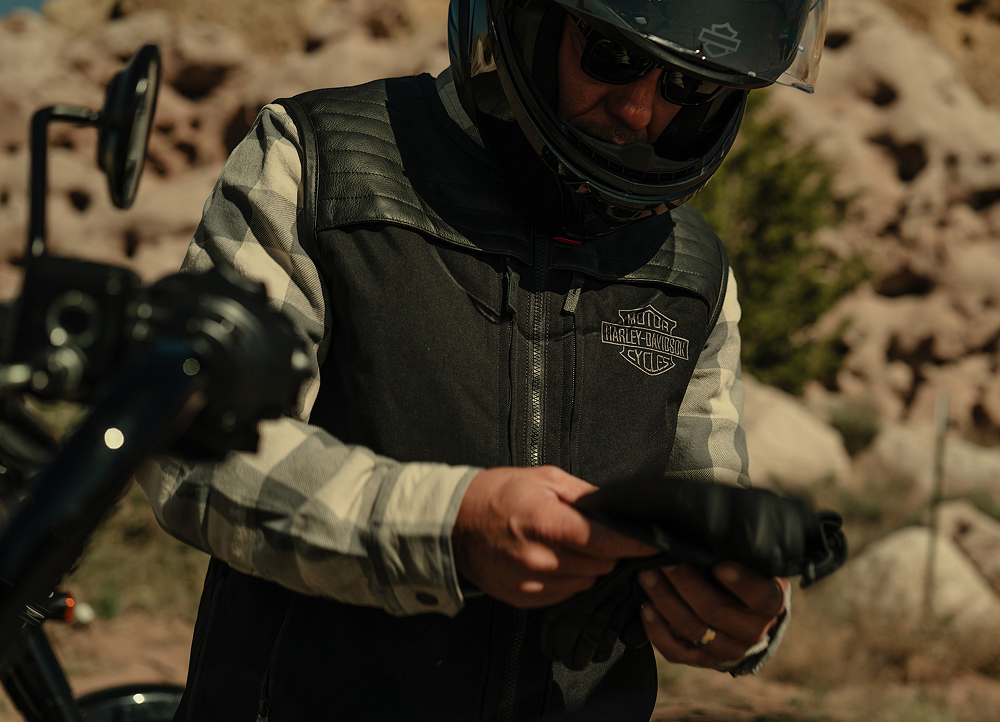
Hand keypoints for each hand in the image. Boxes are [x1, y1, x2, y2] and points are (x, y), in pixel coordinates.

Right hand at [452, 466, 656, 607]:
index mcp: (547, 522)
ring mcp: (531, 583)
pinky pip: (566, 593)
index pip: (607, 542)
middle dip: (606, 550)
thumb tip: (618, 507)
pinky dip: (569, 578)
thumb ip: (584, 494)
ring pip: (586, 581)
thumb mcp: (542, 479)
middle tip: (595, 532)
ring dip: (587, 566)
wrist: (452, 525)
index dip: (635, 543)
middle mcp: (541, 559)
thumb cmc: (498, 494)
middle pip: (601, 564)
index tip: (654, 541)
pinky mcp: (525, 599)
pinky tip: (553, 559)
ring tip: (568, 544)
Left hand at [637, 562, 787, 666]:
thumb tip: (716, 525)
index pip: (761, 596)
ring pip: (692, 629)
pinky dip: (657, 631)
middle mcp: (753, 632)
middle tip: (664, 560)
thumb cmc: (748, 573)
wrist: (750, 614)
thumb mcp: (755, 560)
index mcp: (770, 604)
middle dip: (685, 583)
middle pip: (715, 610)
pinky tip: (645, 607)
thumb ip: (742, 549)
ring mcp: (728, 649)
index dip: (741, 582)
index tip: (719, 564)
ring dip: (665, 600)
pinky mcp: (704, 660)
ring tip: (646, 575)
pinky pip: (677, 652)